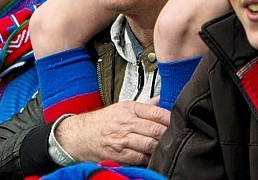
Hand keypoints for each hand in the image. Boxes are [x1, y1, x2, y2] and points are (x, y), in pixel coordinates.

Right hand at [52, 101, 171, 164]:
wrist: (79, 135)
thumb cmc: (101, 122)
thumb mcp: (121, 107)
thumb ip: (143, 106)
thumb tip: (160, 100)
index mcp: (129, 109)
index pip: (156, 112)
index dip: (170, 118)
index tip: (177, 121)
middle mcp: (126, 123)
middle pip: (155, 129)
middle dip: (168, 134)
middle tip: (176, 136)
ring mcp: (122, 140)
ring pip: (150, 144)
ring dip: (160, 147)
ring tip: (166, 147)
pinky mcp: (119, 155)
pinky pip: (140, 158)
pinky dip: (149, 158)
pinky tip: (152, 156)